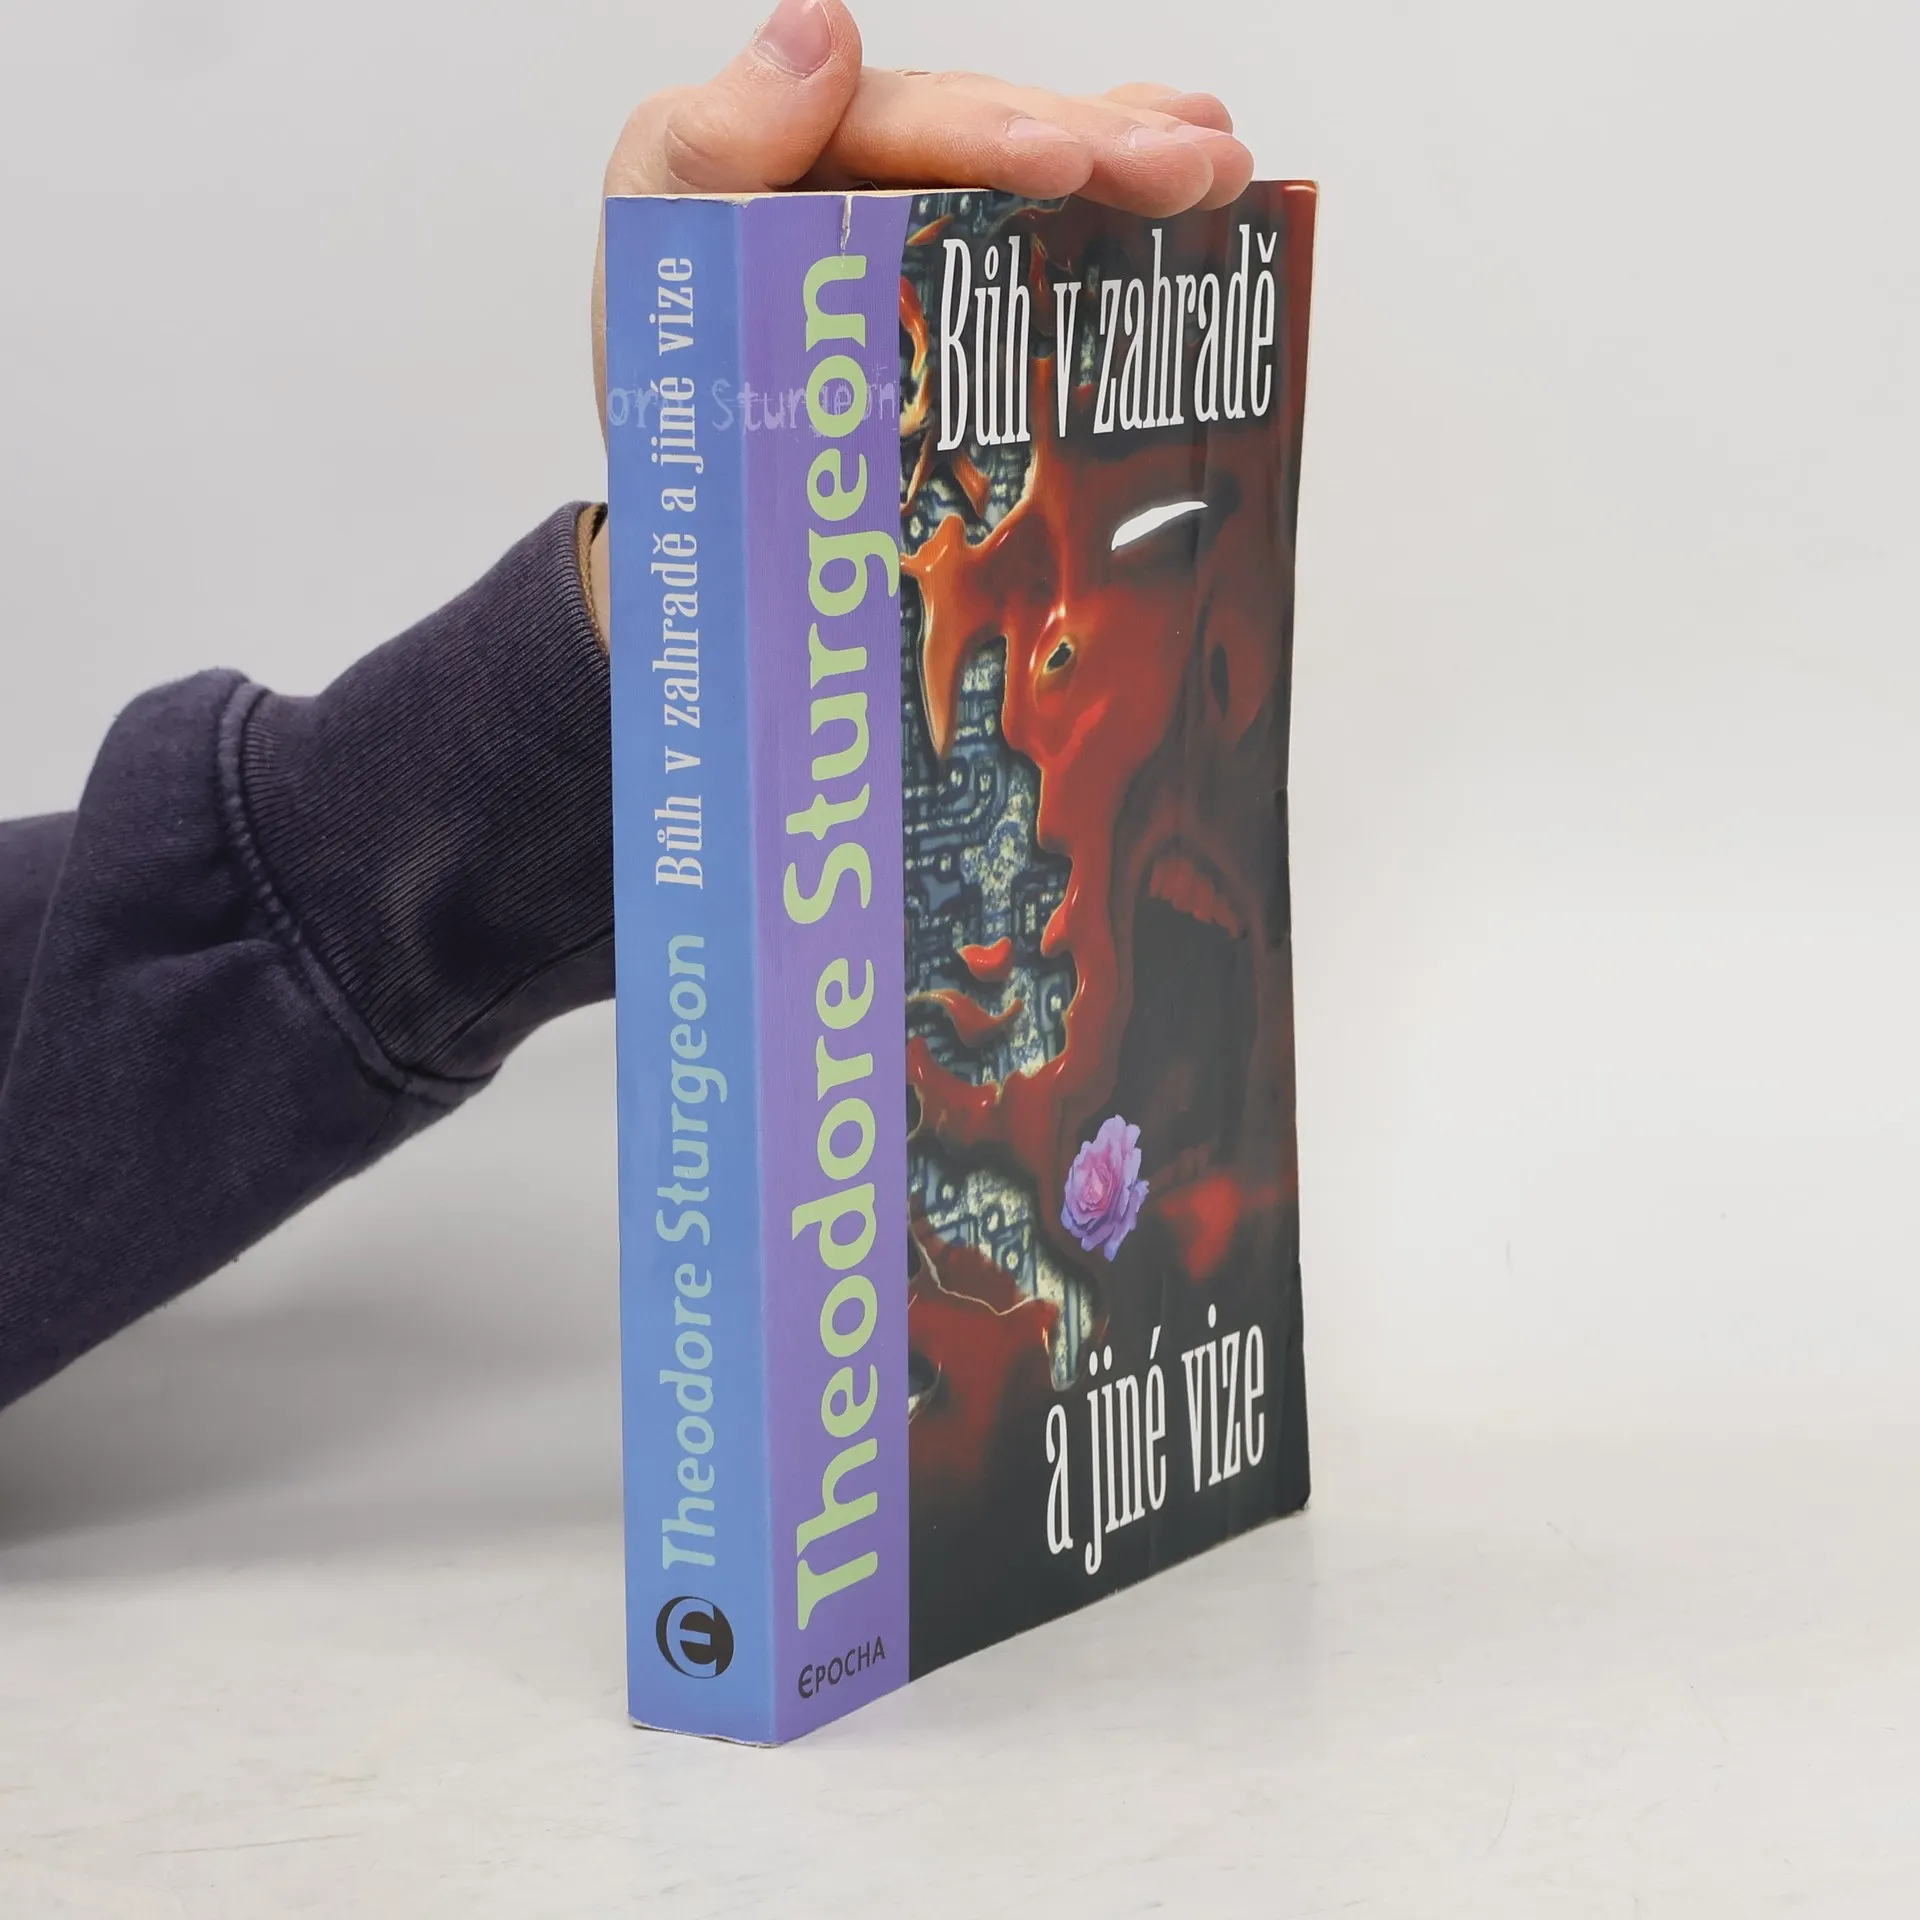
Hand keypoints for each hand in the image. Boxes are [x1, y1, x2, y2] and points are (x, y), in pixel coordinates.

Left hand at [590, 0, 1251, 433]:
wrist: (694, 490)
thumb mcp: (658, 259)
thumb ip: (716, 146)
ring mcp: (909, 213)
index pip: (900, 120)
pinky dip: (1112, 204)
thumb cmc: (671, 382)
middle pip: (987, 131)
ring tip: (1223, 166)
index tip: (1069, 163)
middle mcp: (853, 157)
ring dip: (1132, 160)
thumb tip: (817, 26)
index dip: (992, 135)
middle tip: (1193, 171)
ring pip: (1030, 167)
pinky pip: (1037, 220)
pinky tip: (1193, 188)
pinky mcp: (948, 269)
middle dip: (1096, 144)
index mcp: (780, 141)